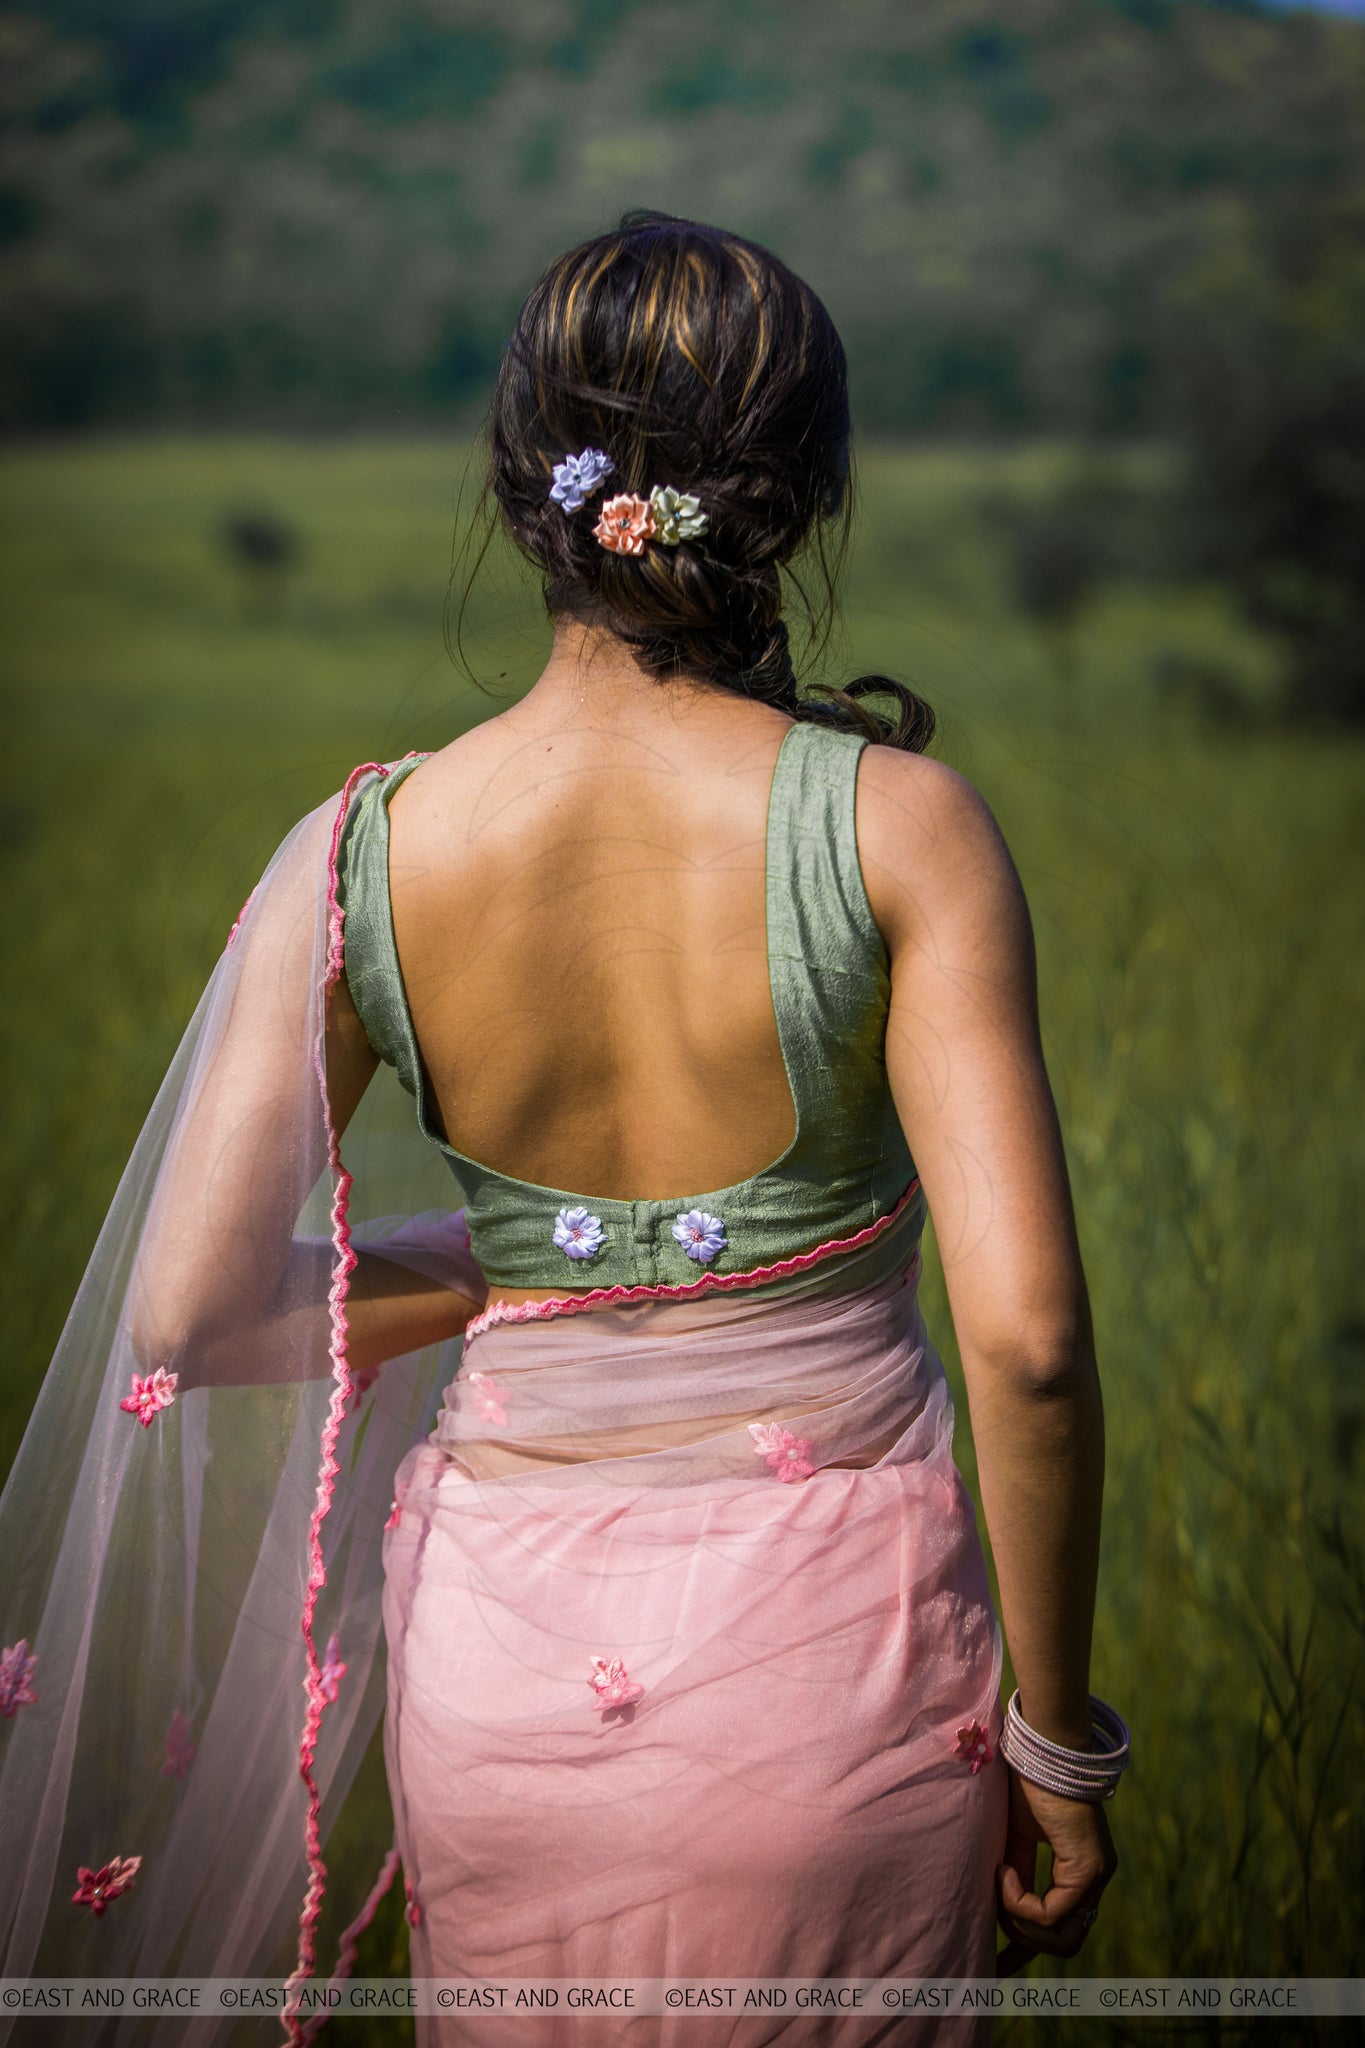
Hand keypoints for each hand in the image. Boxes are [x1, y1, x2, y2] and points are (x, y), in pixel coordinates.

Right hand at [995, 1765, 1117, 1975]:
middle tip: (994, 1931)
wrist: (1041, 1748)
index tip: (997, 1966)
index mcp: (1078, 1872)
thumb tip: (996, 1910)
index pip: (1062, 1929)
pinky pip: (1052, 1912)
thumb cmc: (1024, 1783)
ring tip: (1000, 1885)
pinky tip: (1005, 1871)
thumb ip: (1014, 1874)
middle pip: (1065, 1943)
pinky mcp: (1088, 1869)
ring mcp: (1095, 1876)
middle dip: (1024, 1943)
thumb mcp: (1014, 1839)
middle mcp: (1093, 1880)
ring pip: (1061, 1936)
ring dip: (1021, 1921)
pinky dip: (1021, 1900)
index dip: (1027, 1950)